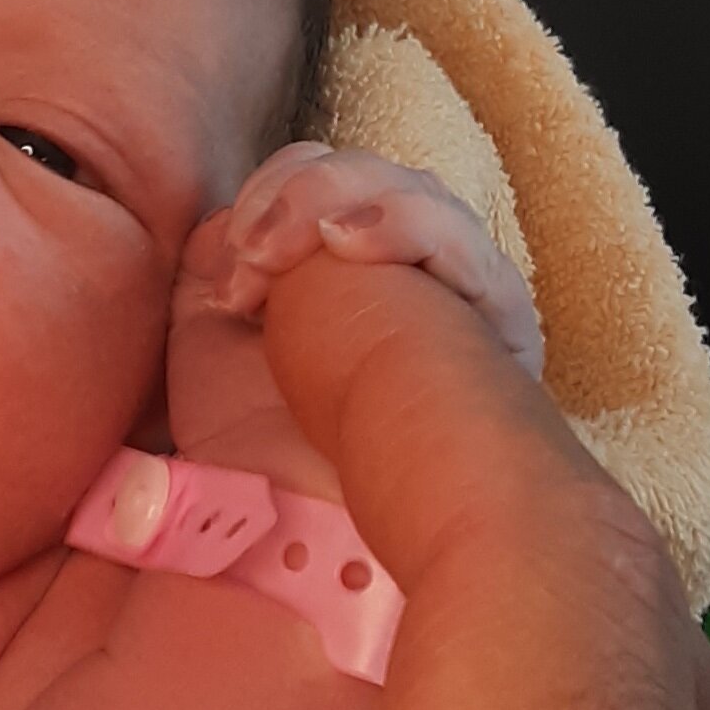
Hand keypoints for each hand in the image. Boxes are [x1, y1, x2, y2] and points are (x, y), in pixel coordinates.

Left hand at [165, 140, 540, 490]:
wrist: (311, 530)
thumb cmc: (261, 460)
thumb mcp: (212, 344)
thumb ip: (224, 264)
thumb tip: (232, 209)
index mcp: (351, 289)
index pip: (334, 189)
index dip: (281, 195)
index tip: (235, 263)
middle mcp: (416, 288)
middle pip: (376, 178)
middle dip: (301, 192)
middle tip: (254, 256)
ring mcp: (462, 297)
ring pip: (416, 191)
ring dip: (335, 201)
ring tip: (283, 252)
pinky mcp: (497, 314)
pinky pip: (455, 236)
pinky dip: (394, 222)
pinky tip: (346, 241)